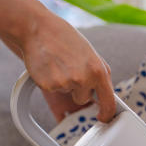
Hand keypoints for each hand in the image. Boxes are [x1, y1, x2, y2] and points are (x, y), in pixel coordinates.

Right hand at [0, 0, 117, 121]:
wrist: (37, 28)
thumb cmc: (63, 38)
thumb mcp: (90, 53)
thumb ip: (98, 74)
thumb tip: (104, 94)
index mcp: (99, 71)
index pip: (108, 102)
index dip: (107, 113)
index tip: (103, 117)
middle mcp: (84, 79)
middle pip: (84, 99)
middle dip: (78, 90)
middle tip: (69, 69)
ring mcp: (66, 84)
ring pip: (67, 94)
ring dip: (63, 84)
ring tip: (58, 64)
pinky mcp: (49, 87)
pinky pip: (52, 91)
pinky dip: (49, 82)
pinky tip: (48, 66)